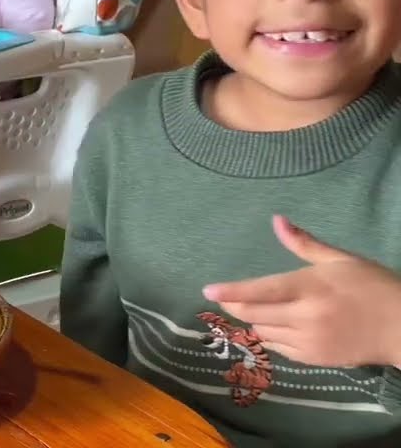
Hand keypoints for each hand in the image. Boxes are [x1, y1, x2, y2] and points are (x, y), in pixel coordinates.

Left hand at [202, 215, 400, 367]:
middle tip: (224, 298)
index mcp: (310, 287)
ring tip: (256, 310)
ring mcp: (309, 341)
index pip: (262, 290)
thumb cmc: (372, 287)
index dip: (232, 292)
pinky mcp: (315, 359)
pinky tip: (276, 327)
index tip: (208, 290)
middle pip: (254, 315)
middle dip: (233, 306)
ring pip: (263, 333)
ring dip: (254, 321)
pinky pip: (279, 349)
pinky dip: (271, 337)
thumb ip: (304, 244)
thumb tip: (276, 221)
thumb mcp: (341, 260)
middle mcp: (305, 316)